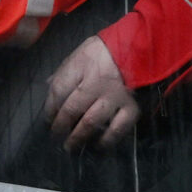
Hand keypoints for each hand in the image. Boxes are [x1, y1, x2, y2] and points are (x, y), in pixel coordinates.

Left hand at [46, 35, 140, 151]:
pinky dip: (107, 140)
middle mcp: (96, 82)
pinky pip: (117, 129)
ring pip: (91, 122)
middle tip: (55, 135)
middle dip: (60, 126)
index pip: (58, 90)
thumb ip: (66, 70)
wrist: (143, 46)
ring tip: (70, 146)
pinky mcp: (132, 107)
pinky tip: (99, 145)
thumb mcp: (83, 51)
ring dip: (78, 137)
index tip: (48, 118)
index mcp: (82, 65)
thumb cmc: (108, 49)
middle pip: (71, 109)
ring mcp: (115, 96)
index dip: (50, 107)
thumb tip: (48, 86)